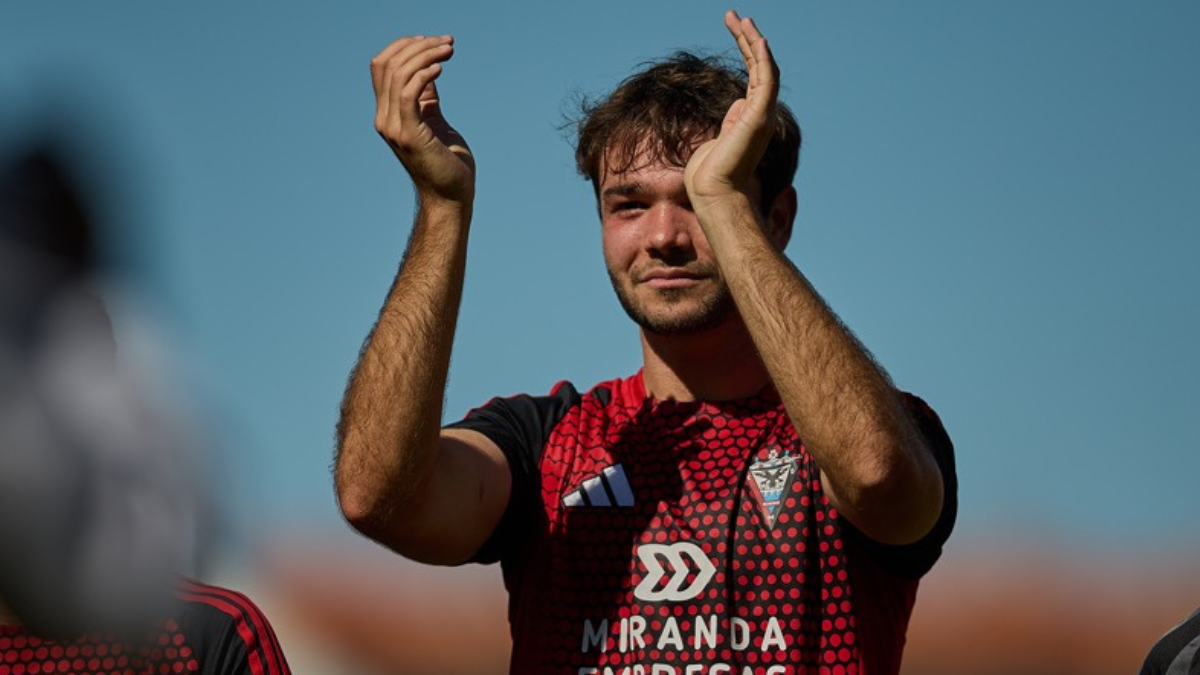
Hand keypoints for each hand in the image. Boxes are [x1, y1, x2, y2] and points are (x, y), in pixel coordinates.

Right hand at [371, 35, 474, 205]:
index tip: (432, 41)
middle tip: (447, 42)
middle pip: (388, 64)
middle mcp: (384, 119)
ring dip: (426, 55)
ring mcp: (394, 128)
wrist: (451, 196)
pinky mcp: (410, 136)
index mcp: (387, 114)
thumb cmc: (447, 162)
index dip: (403, 46)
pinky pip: (408, 95)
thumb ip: (427, 98)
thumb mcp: (434, 120)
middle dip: (418, 46)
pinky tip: (440, 68)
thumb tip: (428, 70)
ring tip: (448, 51)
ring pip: (398, 74)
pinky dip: (423, 75)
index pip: (381, 66)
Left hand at [684, 11, 779, 212]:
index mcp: (749, 116)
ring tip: (740, 18)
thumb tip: (735, 105)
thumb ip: (727, 122)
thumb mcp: (715, 139)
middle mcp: (759, 113)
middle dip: (747, 38)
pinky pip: (766, 80)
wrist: (713, 190)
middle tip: (735, 16)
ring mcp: (761, 114)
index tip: (735, 28)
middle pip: (758, 66)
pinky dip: (764, 59)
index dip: (745, 49)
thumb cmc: (708, 173)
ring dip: (752, 41)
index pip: (752, 75)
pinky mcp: (758, 117)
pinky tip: (757, 39)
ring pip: (764, 68)